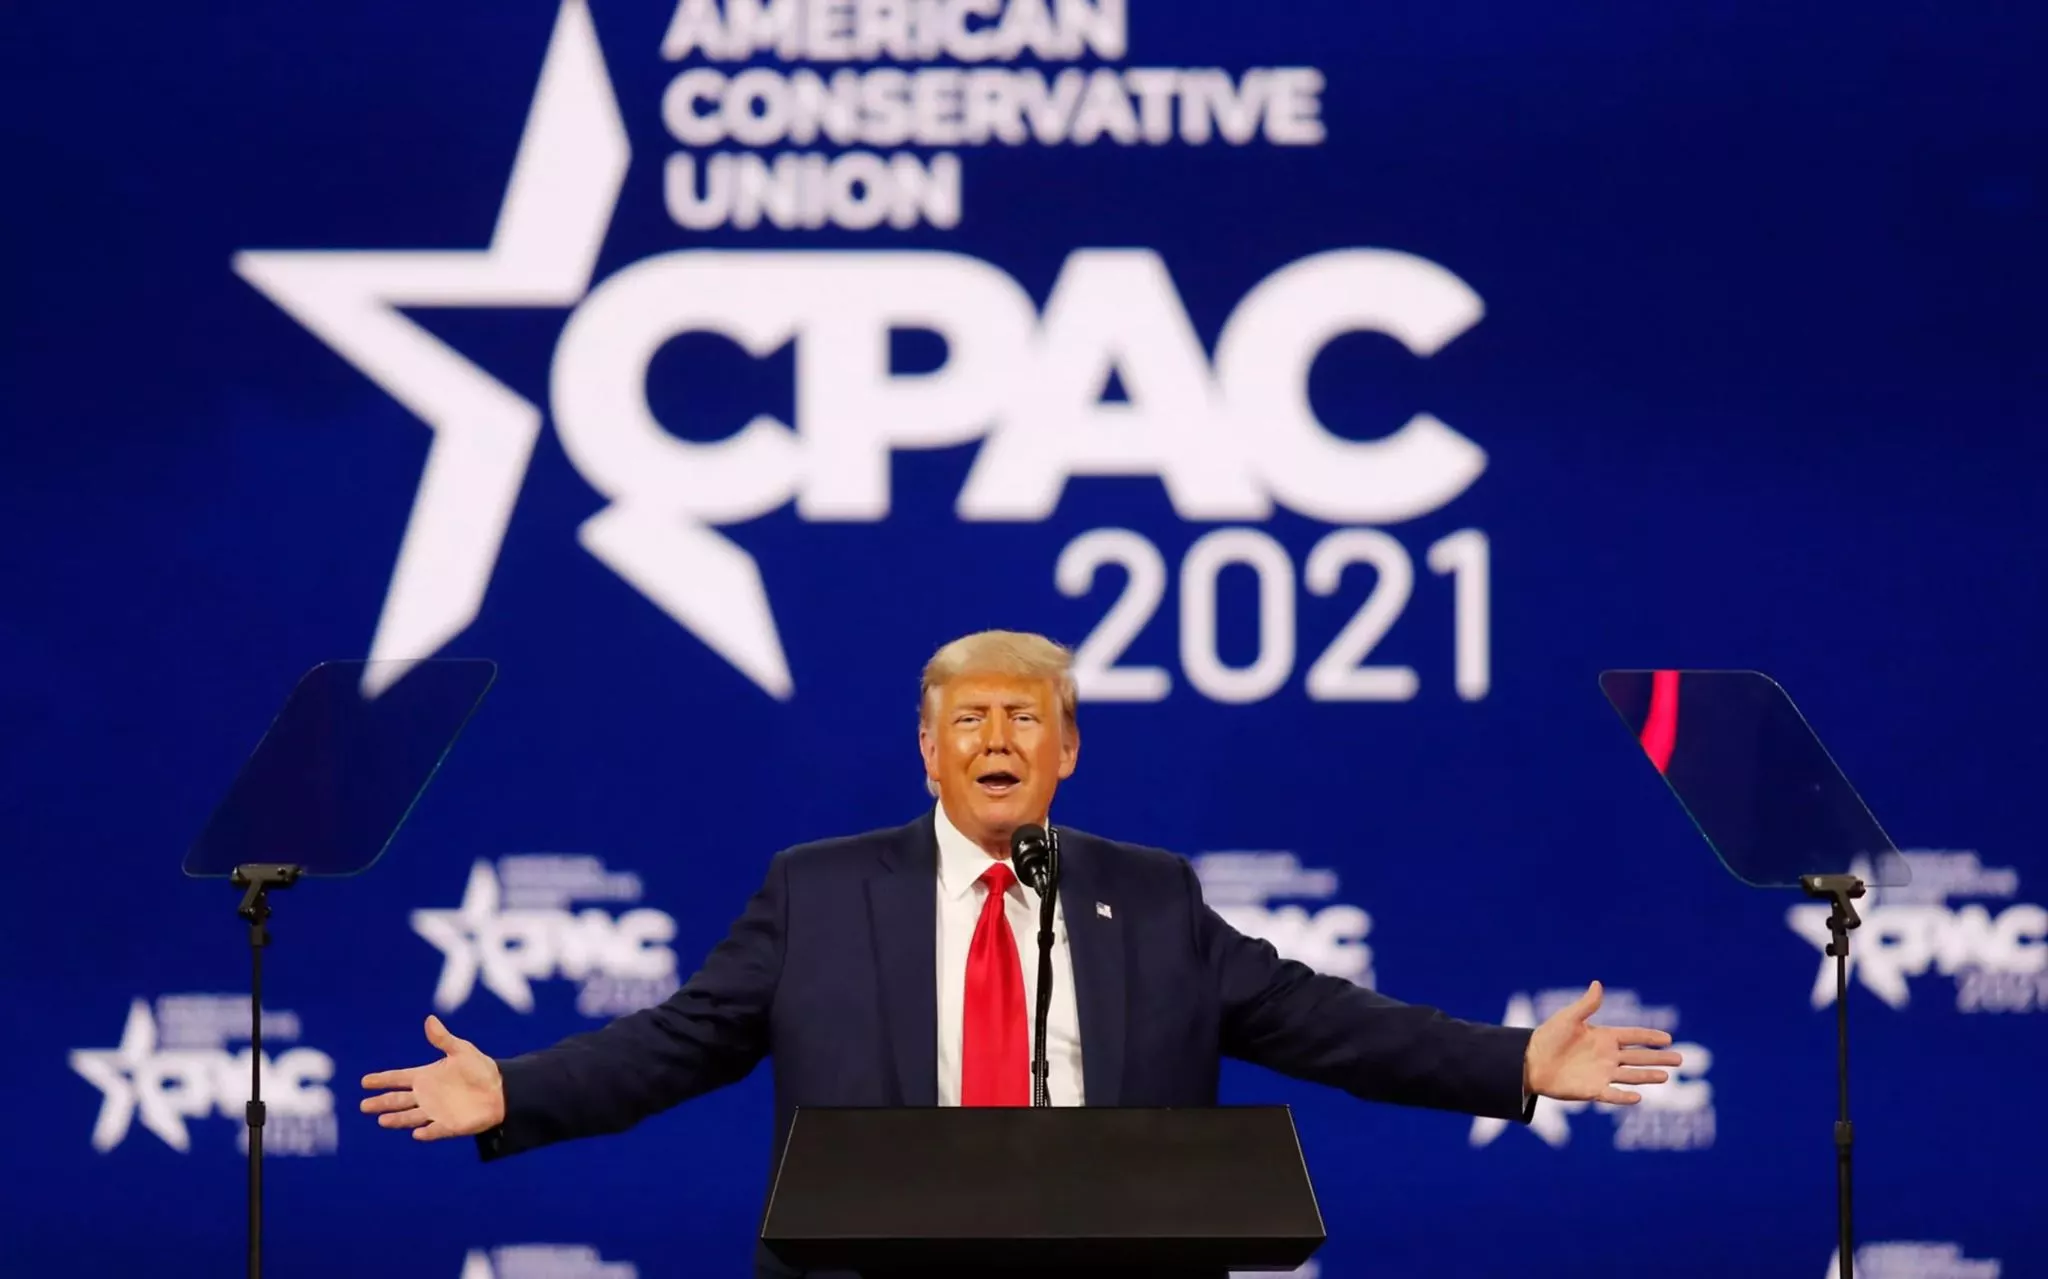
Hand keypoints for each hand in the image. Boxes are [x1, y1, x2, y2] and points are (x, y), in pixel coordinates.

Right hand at [360, 1015, 505, 1139]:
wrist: (500, 1090)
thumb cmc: (479, 1069)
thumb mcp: (461, 1050)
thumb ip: (443, 1039)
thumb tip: (429, 1019)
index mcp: (426, 1077)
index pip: (399, 1078)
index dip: (383, 1079)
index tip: (365, 1081)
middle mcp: (426, 1096)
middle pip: (399, 1100)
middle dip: (382, 1102)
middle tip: (364, 1105)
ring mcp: (436, 1112)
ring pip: (411, 1116)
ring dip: (398, 1119)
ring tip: (382, 1120)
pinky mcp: (449, 1125)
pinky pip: (436, 1129)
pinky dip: (427, 1132)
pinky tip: (417, 1133)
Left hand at [1523, 980, 1681, 1103]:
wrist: (1530, 1061)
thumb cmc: (1548, 1037)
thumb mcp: (1568, 1018)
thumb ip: (1586, 1005)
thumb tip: (1598, 983)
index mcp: (1604, 1037)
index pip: (1633, 1036)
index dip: (1650, 1037)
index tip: (1669, 1038)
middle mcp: (1607, 1056)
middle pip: (1639, 1058)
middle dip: (1659, 1058)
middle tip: (1680, 1059)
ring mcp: (1602, 1074)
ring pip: (1631, 1076)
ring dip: (1648, 1076)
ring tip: (1666, 1076)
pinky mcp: (1592, 1090)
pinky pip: (1612, 1094)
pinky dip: (1624, 1097)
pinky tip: (1638, 1097)